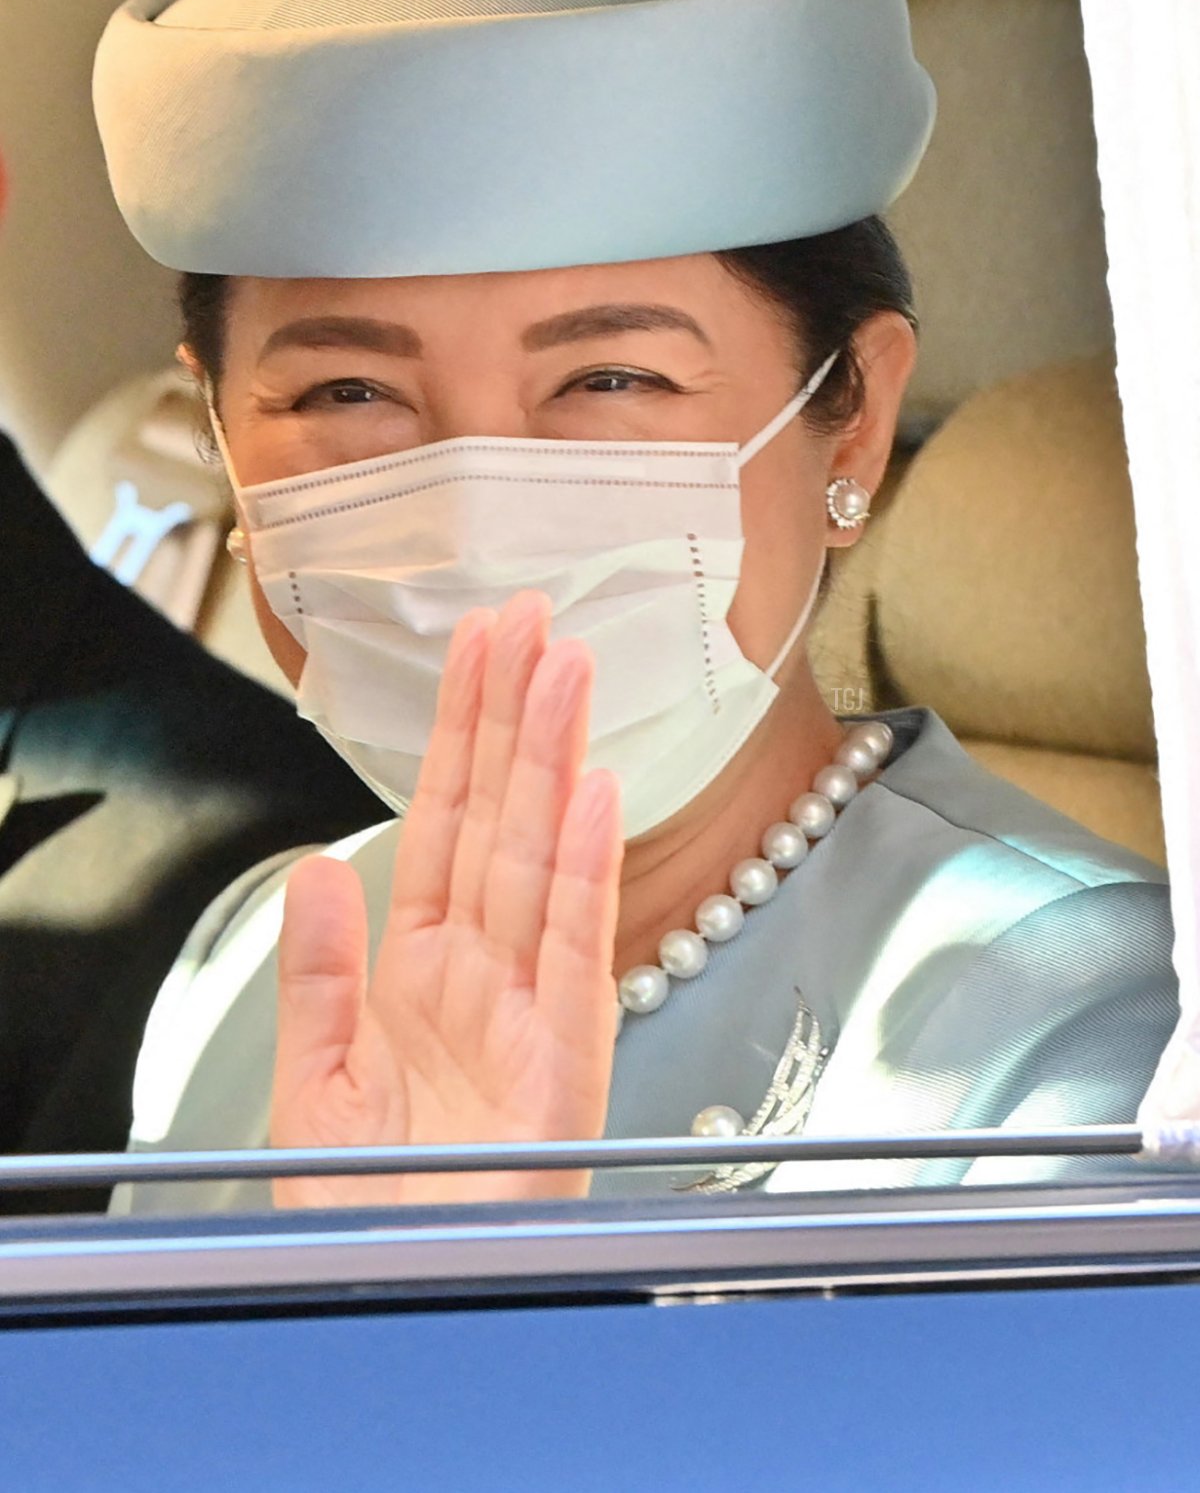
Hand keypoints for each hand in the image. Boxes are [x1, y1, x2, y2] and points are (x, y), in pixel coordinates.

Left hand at [269, 591, 623, 1206]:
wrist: (414, 1295)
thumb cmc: (370, 1204)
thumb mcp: (315, 1084)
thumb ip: (318, 974)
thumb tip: (317, 868)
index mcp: (420, 969)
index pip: (442, 822)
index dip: (457, 733)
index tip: (477, 648)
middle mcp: (482, 970)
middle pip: (499, 817)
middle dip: (512, 714)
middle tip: (531, 618)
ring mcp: (531, 1005)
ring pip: (542, 856)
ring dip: (555, 759)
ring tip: (567, 667)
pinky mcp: (568, 1056)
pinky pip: (575, 943)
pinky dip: (586, 865)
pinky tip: (595, 790)